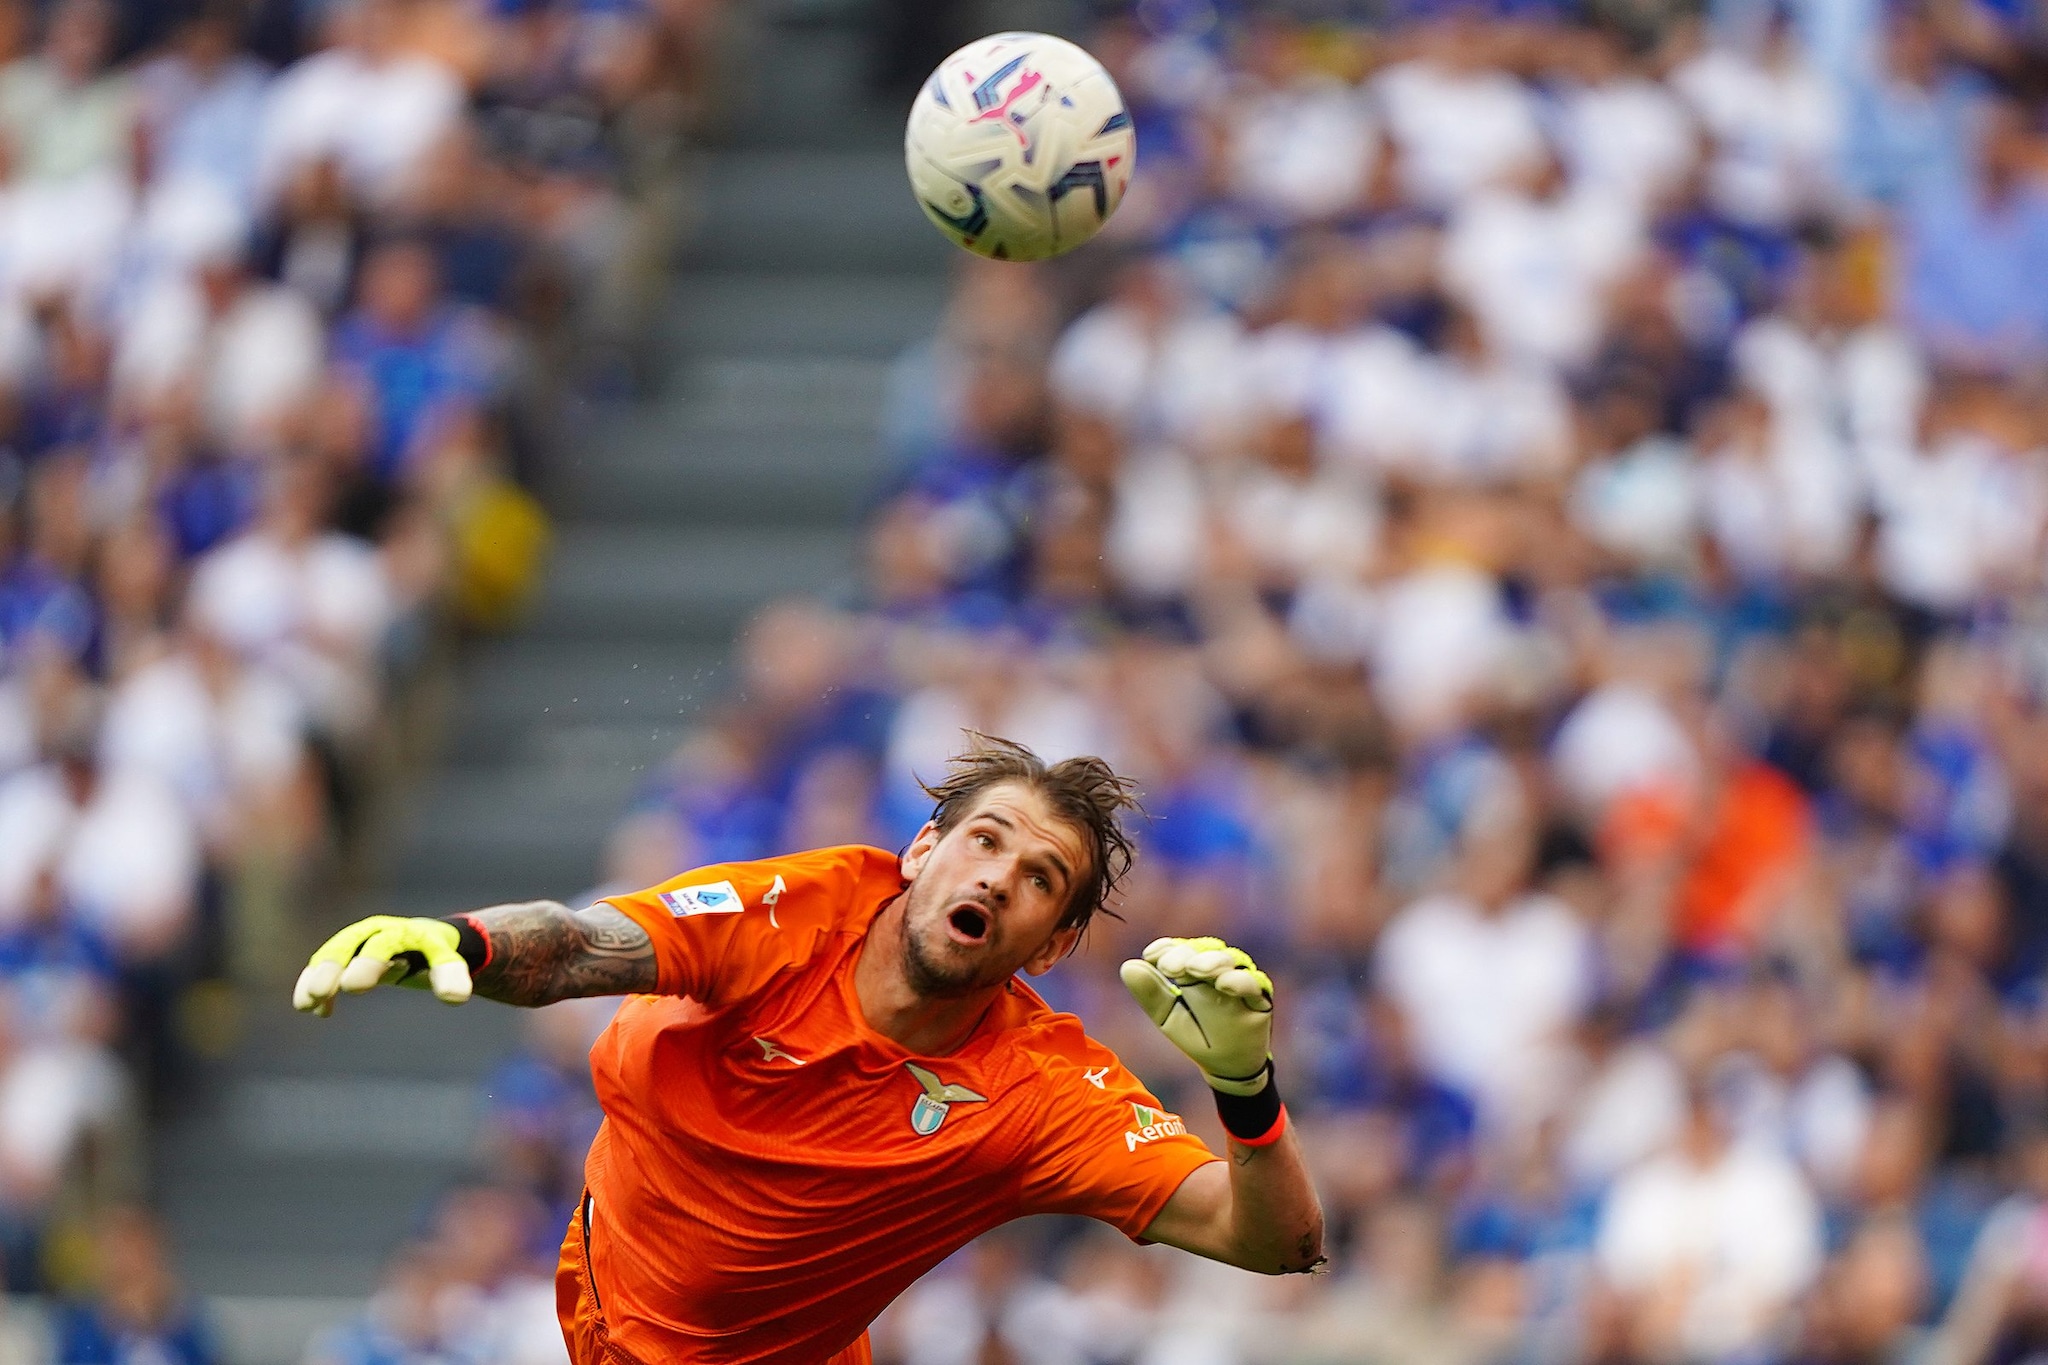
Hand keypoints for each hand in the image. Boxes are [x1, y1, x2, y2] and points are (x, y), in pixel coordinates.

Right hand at [293, 916, 471, 1014]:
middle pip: (349, 945)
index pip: (384, 944)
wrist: (423, 939)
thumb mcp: (447, 961)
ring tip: (306, 1004)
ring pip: (331, 956)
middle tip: (320, 992)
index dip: (368, 963)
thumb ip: (450, 975)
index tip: (353, 988)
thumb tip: (457, 998)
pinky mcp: (343, 956)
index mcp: (401, 932)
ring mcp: (355, 943)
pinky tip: (315, 1011)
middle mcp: (374, 932)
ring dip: (316, 977)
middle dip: (332, 967)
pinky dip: (314, 985)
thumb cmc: (436, 952)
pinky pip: (323, 967)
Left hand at [1119, 936, 1272, 1094]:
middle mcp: (1217, 970)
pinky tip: (1224, 984)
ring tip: (1195, 969)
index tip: (1150, 956)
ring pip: (1229, 961)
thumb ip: (1150, 992)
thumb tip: (1128, 965)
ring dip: (1212, 962)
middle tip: (1169, 968)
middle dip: (1185, 954)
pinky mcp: (1259, 999)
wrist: (1226, 1066)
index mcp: (1193, 970)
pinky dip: (1240, 981)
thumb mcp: (1167, 1016)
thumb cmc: (1196, 1035)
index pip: (1181, 949)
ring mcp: (1239, 981)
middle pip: (1203, 950)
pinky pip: (1254, 984)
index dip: (1167, 948)